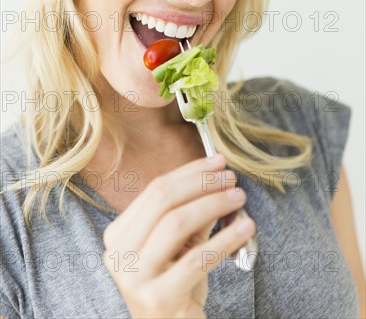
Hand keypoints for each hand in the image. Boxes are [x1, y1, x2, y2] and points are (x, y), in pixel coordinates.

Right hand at [102, 154, 255, 318]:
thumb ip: (194, 211)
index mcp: (119, 234)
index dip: (189, 172)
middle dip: (201, 183)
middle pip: (162, 200)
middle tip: (231, 178)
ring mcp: (133, 277)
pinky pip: (196, 259)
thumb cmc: (176, 285)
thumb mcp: (181, 243)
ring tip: (239, 198)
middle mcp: (118, 253)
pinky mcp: (157, 298)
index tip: (218, 162)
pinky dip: (224, 239)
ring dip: (213, 204)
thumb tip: (218, 176)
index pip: (155, 190)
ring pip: (176, 223)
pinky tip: (245, 228)